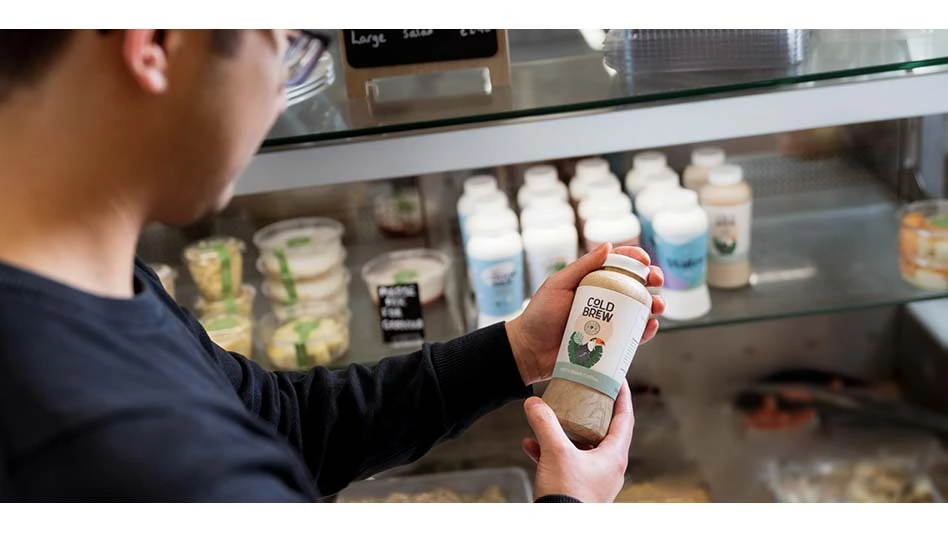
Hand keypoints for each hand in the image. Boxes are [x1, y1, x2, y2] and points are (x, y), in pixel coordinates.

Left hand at [505, 243, 664, 385]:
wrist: (529, 351)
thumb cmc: (539, 315)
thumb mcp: (558, 285)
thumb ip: (581, 266)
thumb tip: (607, 245)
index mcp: (590, 280)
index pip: (617, 263)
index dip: (634, 258)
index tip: (645, 260)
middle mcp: (602, 299)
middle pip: (633, 285)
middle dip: (650, 280)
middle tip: (656, 281)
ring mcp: (606, 321)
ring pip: (637, 310)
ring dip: (653, 305)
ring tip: (657, 306)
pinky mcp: (608, 343)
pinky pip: (631, 336)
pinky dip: (644, 331)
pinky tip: (650, 326)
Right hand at [522, 380, 634, 501]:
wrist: (558, 527)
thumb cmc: (567, 494)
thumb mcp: (555, 452)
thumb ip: (545, 424)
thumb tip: (534, 403)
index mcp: (614, 456)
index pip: (625, 418)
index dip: (622, 396)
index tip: (618, 378)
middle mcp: (609, 467)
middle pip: (604, 430)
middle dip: (590, 410)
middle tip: (582, 393)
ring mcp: (595, 479)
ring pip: (583, 446)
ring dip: (565, 432)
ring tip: (551, 418)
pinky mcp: (579, 488)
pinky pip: (567, 463)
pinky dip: (551, 452)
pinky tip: (530, 445)